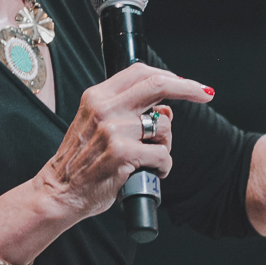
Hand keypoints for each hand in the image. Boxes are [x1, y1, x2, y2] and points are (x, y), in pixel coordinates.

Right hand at [34, 63, 210, 218]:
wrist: (59, 192)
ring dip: (166, 144)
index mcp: (97, 97)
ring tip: (150, 158)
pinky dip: (163, 166)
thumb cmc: (81, 161)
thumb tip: (165, 110)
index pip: (139, 72)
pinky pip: (163, 154)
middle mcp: (105, 108)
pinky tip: (151, 172)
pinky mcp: (123, 153)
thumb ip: (128, 112)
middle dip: (188, 87)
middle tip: (205, 93)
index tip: (187, 83)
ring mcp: (114, 130)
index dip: (169, 75)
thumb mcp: (97, 126)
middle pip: (157, 85)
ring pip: (164, 126)